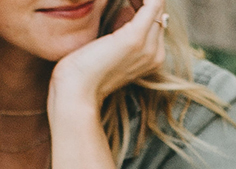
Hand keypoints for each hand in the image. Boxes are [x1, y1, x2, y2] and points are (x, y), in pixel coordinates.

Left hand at [50, 0, 166, 107]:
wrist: (77, 92)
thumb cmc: (85, 72)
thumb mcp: (108, 49)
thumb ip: (120, 32)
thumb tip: (126, 10)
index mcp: (151, 58)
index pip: (156, 19)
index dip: (140, 3)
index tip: (123, 3)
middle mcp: (155, 54)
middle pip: (158, 9)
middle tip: (120, 1)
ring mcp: (148, 46)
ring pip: (156, 3)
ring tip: (120, 1)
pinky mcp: (135, 37)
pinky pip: (152, 0)